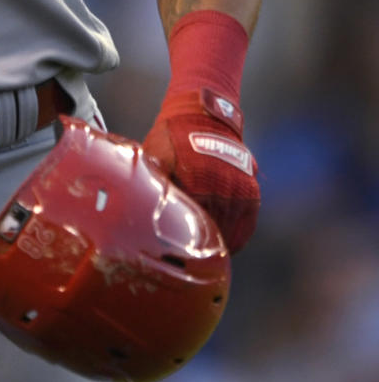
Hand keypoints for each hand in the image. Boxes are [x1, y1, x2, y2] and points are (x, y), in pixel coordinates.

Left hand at [144, 88, 259, 253]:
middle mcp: (220, 189)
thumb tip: (129, 209)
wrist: (203, 114)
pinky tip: (224, 248)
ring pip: (230, 234)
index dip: (177, 246)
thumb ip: (149, 184)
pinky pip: (246, 226)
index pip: (187, 226)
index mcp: (195, 183)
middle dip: (196, 250)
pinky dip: (236, 239)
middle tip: (183, 267)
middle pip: (210, 234)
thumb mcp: (153, 156)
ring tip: (202, 261)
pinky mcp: (251, 192)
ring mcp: (238, 191)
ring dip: (217, 247)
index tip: (169, 261)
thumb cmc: (171, 137)